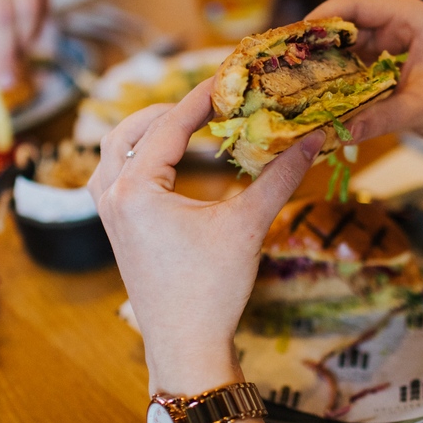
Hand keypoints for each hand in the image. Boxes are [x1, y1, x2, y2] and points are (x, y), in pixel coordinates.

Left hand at [88, 80, 324, 394]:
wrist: (184, 346)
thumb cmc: (211, 289)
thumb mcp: (247, 226)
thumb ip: (280, 177)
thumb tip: (315, 138)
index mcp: (136, 188)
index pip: (169, 125)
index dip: (201, 97)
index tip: (229, 76)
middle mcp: (112, 194)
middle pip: (129, 130)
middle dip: (167, 110)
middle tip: (208, 100)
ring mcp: (108, 213)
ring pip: (113, 151)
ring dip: (145, 131)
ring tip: (184, 122)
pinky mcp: (115, 229)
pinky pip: (113, 175)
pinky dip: (135, 156)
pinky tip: (168, 162)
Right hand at [307, 0, 422, 146]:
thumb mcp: (421, 108)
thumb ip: (381, 117)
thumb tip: (343, 131)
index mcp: (407, 18)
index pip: (354, 3)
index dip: (322, 16)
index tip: (295, 36)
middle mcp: (396, 24)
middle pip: (345, 22)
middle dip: (316, 40)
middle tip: (285, 59)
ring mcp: (391, 41)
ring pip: (346, 44)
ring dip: (324, 59)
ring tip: (293, 74)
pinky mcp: (387, 61)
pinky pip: (354, 62)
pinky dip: (337, 74)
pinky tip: (317, 89)